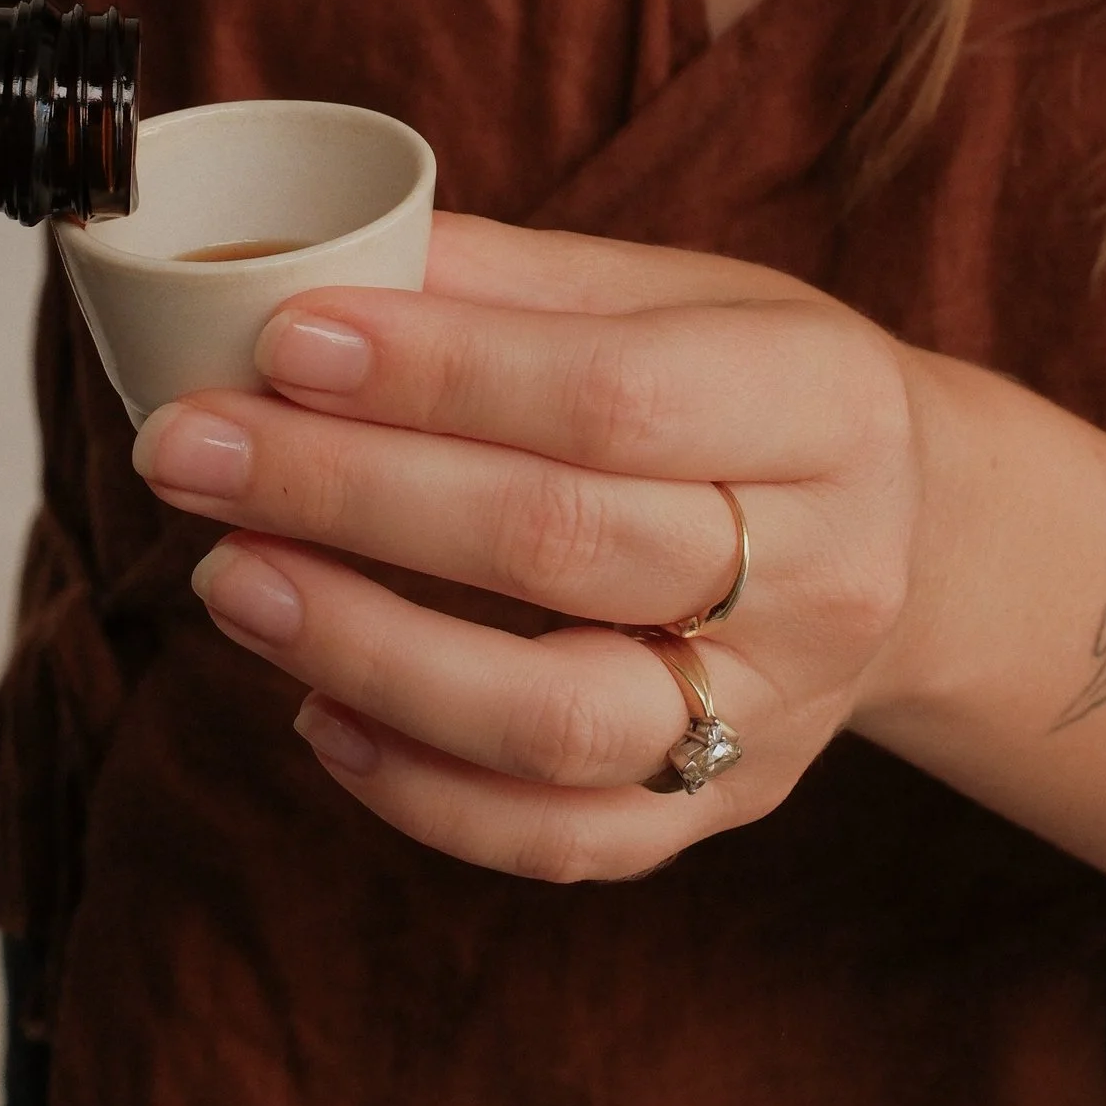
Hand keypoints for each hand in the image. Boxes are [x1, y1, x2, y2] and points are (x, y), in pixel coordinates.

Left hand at [128, 212, 922, 880]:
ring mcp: (774, 712)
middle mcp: (824, 572)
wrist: (917, 536)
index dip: (436, 374)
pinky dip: (420, 791)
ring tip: (228, 579)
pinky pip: (560, 838)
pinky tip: (315, 713)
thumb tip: (305, 267)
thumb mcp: (676, 294)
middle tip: (187, 448)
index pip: (613, 396)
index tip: (280, 342)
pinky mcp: (722, 811)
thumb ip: (504, 283)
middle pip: (563, 545)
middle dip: (347, 494)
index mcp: (823, 404)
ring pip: (557, 719)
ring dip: (365, 650)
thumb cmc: (755, 391)